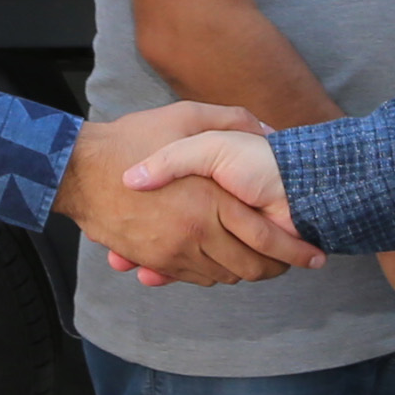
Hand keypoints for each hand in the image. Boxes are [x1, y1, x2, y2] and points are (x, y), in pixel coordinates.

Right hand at [62, 105, 325, 287]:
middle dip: (278, 268)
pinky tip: (224, 260)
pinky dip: (215, 274)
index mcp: (212, 200)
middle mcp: (196, 233)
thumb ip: (234, 121)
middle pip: (252, 267)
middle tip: (293, 261)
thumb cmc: (134, 138)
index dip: (296, 251)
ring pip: (226, 276)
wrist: (78, 170)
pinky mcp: (155, 260)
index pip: (268, 239)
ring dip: (247, 272)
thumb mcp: (187, 116)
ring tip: (263, 261)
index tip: (315, 254)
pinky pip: (196, 278)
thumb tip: (270, 132)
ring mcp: (174, 252)